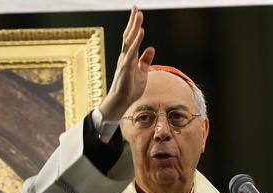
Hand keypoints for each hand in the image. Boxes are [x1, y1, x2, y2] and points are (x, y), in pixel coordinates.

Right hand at [98, 6, 155, 121]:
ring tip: (139, 15)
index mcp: (129, 56)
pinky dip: (136, 42)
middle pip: (129, 35)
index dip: (135, 24)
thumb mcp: (142, 72)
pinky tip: (141, 33)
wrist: (121, 103)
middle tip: (136, 7)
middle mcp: (125, 56)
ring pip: (129, 41)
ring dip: (135, 27)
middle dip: (133, 21)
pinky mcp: (125, 68)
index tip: (137, 12)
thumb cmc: (130, 89)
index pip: (132, 37)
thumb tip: (151, 48)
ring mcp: (124, 61)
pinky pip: (131, 53)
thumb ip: (146, 60)